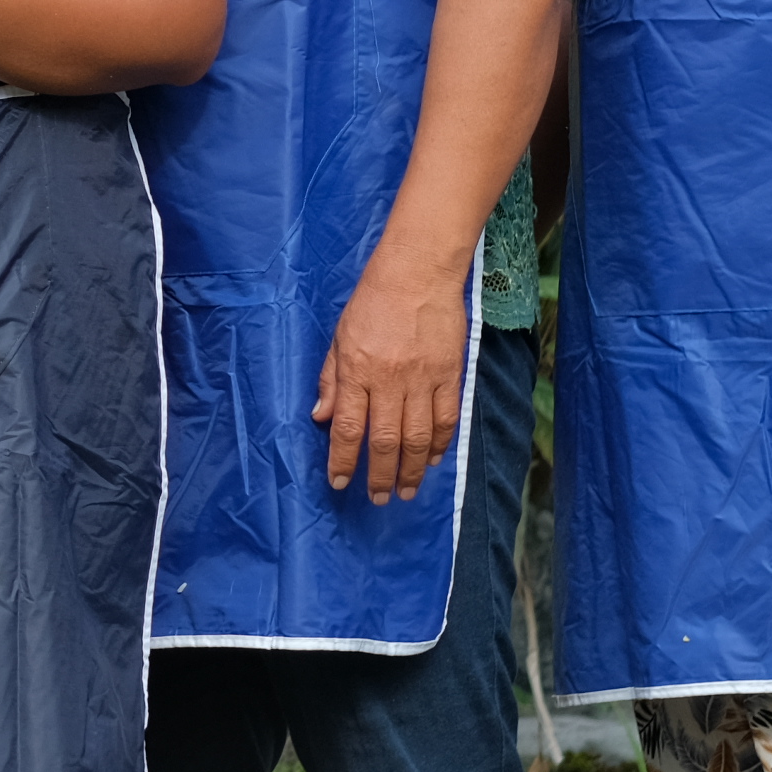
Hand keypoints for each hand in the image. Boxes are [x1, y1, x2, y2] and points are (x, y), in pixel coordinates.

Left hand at [312, 257, 468, 504]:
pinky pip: (447, 419)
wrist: (417, 273)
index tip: (340, 482)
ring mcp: (423, 379)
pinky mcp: (450, 374)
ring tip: (408, 491)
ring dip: (413, 470)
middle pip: (386, 441)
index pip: (349, 428)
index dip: (344, 461)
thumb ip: (331, 379)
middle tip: (379, 498)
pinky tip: (434, 460)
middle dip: (381, 476)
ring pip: (419, 438)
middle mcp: (389, 380)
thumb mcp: (339, 336)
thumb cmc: (372, 302)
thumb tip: (321, 418)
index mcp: (357, 370)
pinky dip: (441, 444)